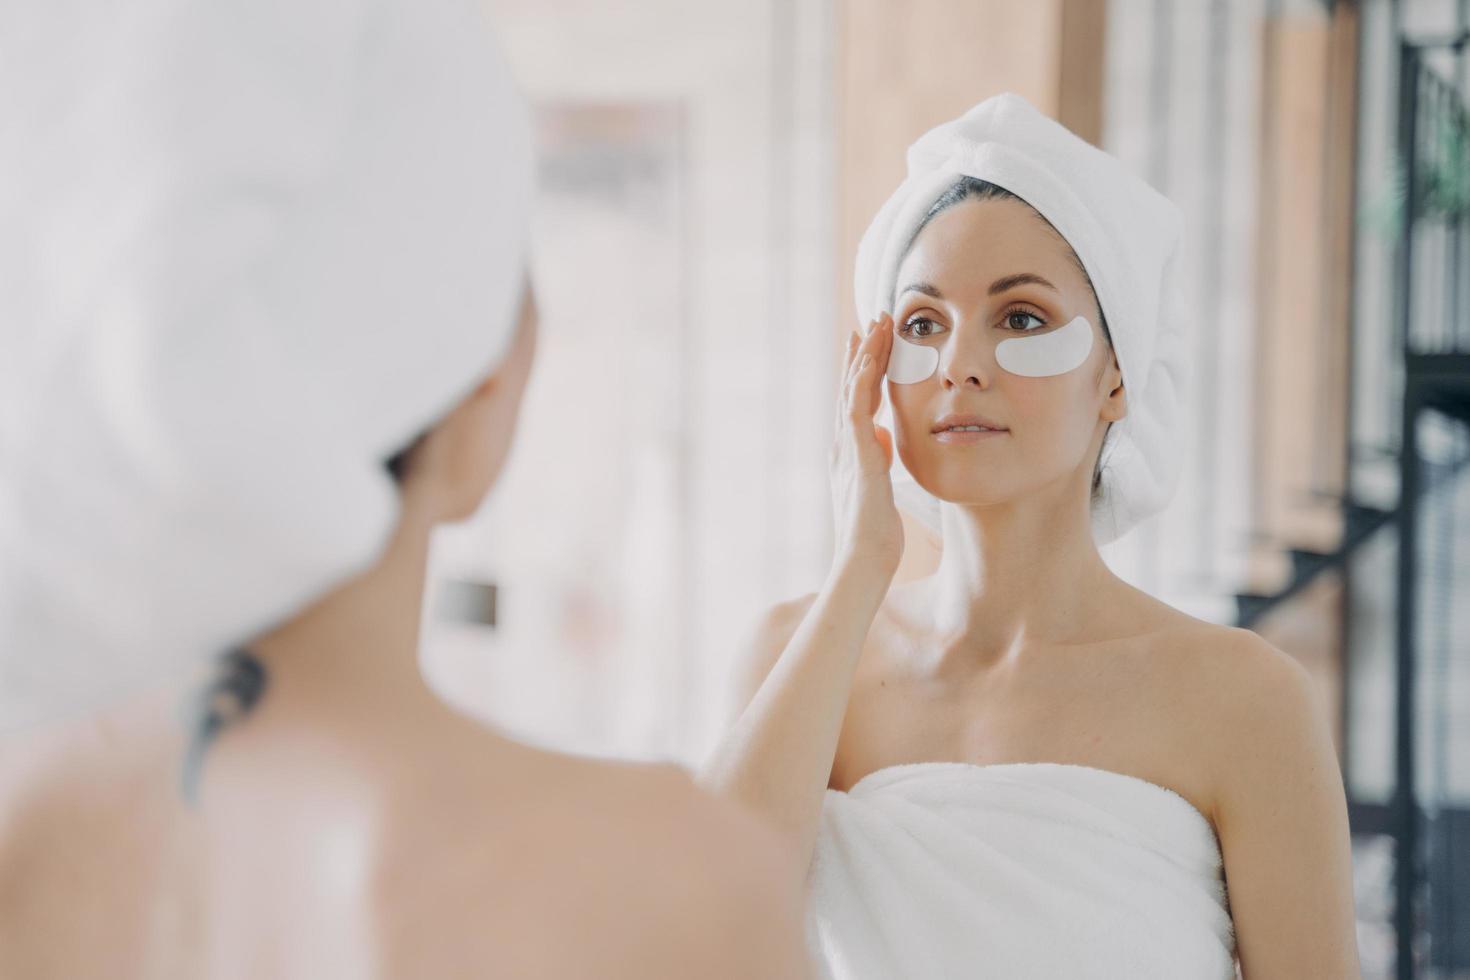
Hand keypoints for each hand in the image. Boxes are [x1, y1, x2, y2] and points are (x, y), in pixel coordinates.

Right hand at [829, 313, 902, 578]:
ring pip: (853, 389)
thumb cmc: (876, 531)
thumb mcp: (882, 485)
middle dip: (862, 352)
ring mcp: (847, 447)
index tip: (872, 343)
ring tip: (874, 325)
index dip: (866, 370)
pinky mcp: (857, 454)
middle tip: (869, 320)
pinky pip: (856, 407)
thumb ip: (880, 457)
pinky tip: (869, 357)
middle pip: (851, 387)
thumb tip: (885, 435)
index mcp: (853, 450)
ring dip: (865, 355)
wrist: (865, 557)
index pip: (859, 400)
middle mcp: (844, 443)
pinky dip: (861, 380)